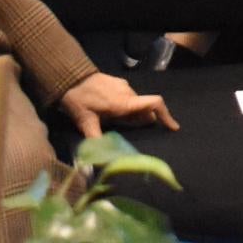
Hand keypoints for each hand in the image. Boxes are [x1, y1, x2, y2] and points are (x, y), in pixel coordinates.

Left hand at [62, 69, 179, 137]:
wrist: (69, 76)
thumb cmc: (79, 100)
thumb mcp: (86, 123)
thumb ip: (96, 142)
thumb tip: (94, 166)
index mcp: (125, 102)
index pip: (154, 104)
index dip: (167, 116)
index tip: (173, 128)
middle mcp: (128, 92)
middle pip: (144, 108)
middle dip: (141, 121)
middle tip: (126, 130)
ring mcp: (123, 85)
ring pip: (135, 103)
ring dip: (132, 114)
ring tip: (113, 121)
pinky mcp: (118, 82)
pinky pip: (128, 96)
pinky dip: (126, 106)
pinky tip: (109, 112)